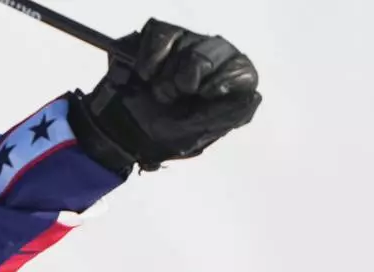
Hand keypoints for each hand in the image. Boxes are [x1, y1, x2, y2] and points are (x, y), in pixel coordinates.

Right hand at [71, 19, 260, 174]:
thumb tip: (254, 97)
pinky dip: (150, 58)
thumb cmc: (161, 135)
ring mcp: (186, 45)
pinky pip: (161, 33)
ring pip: (189, 43)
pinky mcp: (159, 37)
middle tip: (172, 98)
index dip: (222, 81)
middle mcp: (213, 59)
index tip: (201, 96)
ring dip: (166, 76)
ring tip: (157, 92)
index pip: (241, 70)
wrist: (119, 132)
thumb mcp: (195, 135)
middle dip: (188, 79)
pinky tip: (144, 75)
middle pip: (215, 51)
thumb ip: (226, 117)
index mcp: (228, 84)